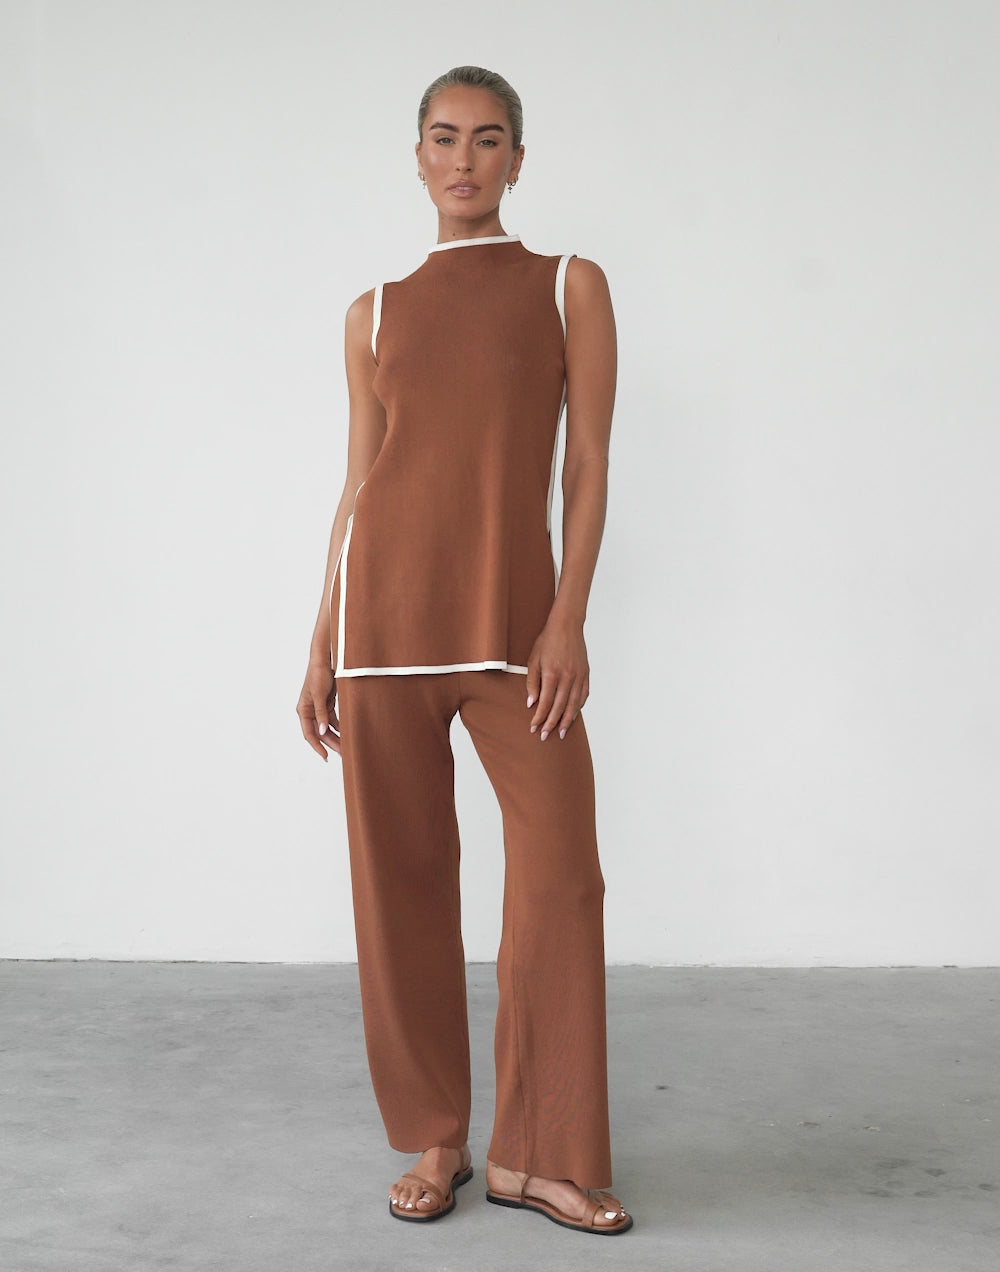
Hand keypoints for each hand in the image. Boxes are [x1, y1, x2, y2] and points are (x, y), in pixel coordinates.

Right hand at [296, 663, 340, 760]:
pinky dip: (339, 727)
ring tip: (346, 746)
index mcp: (303, 710)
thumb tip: (322, 732)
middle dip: (330, 743)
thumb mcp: (320, 696)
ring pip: (327, 728)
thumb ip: (321, 714)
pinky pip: (333, 720)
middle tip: (342, 753)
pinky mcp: (327, 705)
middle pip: (320, 733)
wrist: (325, 661)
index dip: (317, 746)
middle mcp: (309, 712)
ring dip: (336, 736)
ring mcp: (319, 709)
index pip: (309, 733)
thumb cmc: (318, 675)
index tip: (326, 756)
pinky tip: (347, 733)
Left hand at [525, 615, 589, 740]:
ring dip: (566, 720)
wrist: (566, 626)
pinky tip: (572, 715)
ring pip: (573, 704)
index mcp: (552, 673)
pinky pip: (583, 695)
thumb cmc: (547, 641)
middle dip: (551, 724)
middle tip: (545, 736)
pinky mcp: (585, 674)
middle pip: (559, 707)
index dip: (539, 717)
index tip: (534, 727)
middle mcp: (567, 677)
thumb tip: (532, 703)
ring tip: (561, 733)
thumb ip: (532, 683)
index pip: (545, 702)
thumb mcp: (533, 660)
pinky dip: (578, 707)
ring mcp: (578, 676)